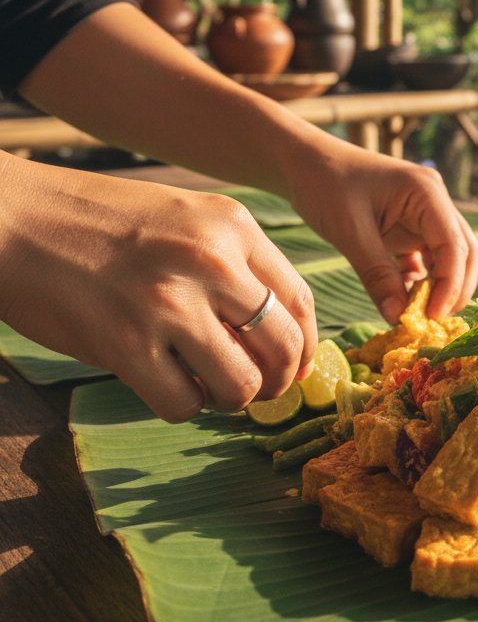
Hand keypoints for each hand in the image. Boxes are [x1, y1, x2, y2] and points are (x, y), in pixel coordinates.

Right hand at [0, 156, 316, 421]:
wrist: (11, 217)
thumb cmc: (98, 222)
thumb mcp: (184, 218)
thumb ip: (234, 263)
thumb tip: (278, 332)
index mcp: (232, 225)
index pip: (299, 302)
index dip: (305, 347)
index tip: (295, 367)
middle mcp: (211, 260)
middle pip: (283, 348)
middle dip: (277, 382)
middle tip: (257, 390)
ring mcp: (169, 302)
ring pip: (242, 385)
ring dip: (228, 398)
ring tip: (202, 382)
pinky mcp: (126, 343)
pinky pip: (184, 404)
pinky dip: (180, 405)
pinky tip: (161, 381)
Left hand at [285, 138, 477, 323]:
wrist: (302, 162)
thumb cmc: (323, 184)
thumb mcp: (349, 231)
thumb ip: (377, 275)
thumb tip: (398, 317)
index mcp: (426, 192)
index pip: (454, 245)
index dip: (450, 285)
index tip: (432, 318)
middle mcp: (434, 203)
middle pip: (464, 253)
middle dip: (453, 290)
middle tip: (431, 324)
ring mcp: (424, 216)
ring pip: (450, 259)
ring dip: (439, 289)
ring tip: (417, 317)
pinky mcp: (410, 230)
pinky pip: (427, 262)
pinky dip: (421, 284)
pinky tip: (404, 301)